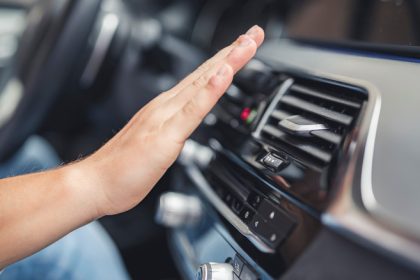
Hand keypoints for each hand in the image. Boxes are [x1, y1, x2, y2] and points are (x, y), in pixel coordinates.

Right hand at [77, 26, 264, 216]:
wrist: (96, 182)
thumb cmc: (124, 167)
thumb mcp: (157, 143)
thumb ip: (172, 128)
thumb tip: (185, 122)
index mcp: (166, 108)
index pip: (202, 79)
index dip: (224, 61)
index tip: (243, 47)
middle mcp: (166, 106)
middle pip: (206, 73)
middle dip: (233, 52)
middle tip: (254, 33)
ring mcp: (165, 117)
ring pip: (203, 83)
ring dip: (228, 61)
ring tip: (247, 43)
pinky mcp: (165, 135)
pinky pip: (192, 109)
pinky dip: (210, 90)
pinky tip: (224, 74)